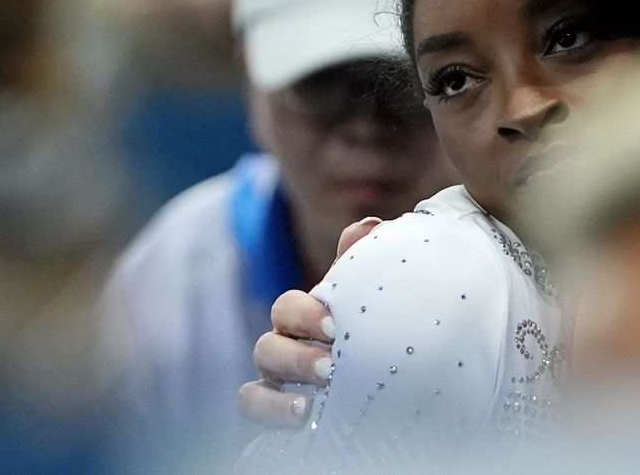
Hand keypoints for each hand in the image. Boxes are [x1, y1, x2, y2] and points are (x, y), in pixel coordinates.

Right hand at [237, 217, 383, 425]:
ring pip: (261, 367)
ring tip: (321, 389)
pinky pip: (251, 404)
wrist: (388, 405)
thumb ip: (365, 266)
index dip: (304, 313)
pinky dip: (271, 408)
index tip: (334, 325)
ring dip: (289, 373)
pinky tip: (302, 415)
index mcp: (309, 322)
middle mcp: (286, 348)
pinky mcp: (273, 415)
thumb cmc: (376, 347)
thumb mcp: (373, 307)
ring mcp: (276, 382)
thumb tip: (368, 225)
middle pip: (271, 338)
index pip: (289, 307)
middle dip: (297, 350)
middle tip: (332, 363)